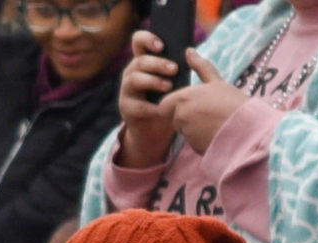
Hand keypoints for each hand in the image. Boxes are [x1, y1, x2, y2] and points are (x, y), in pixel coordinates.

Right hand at [117, 29, 179, 167]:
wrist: (155, 128)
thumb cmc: (167, 100)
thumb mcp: (174, 81)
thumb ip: (178, 67)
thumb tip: (191, 52)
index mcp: (144, 61)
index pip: (138, 41)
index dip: (147, 39)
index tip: (162, 45)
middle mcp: (132, 72)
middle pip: (140, 61)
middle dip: (158, 63)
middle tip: (174, 69)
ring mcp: (127, 89)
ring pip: (135, 79)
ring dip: (153, 81)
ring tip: (169, 87)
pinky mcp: (126, 107)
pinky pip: (137, 105)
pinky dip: (151, 107)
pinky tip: (162, 109)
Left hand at [159, 48, 246, 154]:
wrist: (248, 130)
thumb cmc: (233, 103)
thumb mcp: (217, 81)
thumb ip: (200, 67)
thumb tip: (189, 51)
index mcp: (183, 98)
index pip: (164, 105)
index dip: (174, 105)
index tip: (190, 104)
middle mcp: (181, 117)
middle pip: (175, 118)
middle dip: (186, 117)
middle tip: (207, 112)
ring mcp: (187, 134)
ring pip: (185, 131)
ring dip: (195, 128)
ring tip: (215, 122)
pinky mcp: (195, 148)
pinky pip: (194, 142)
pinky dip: (202, 139)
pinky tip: (217, 134)